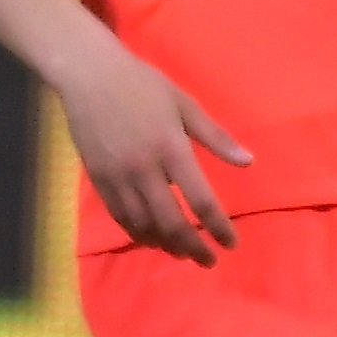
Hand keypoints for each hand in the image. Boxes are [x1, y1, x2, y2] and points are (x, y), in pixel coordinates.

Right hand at [53, 37, 246, 264]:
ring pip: (142, 224)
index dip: (217, 228)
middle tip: (207, 261)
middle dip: (192, 247)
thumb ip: (215, 138)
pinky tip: (150, 238)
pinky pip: (119, 215)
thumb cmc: (142, 85)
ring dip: (164, 244)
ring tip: (181, 253)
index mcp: (172, 149)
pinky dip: (137, 232)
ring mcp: (117, 176)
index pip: (200, 200)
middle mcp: (144, 169)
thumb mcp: (185, 105)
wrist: (87, 75)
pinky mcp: (97, 178)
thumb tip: (248, 162)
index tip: (230, 244)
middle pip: (171, 222)